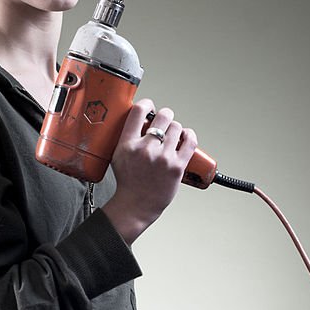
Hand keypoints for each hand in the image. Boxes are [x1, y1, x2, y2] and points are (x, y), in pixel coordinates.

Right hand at [101, 99, 197, 244]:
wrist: (137, 205)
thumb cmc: (129, 182)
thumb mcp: (119, 155)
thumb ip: (128, 137)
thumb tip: (142, 119)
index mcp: (128, 144)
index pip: (139, 111)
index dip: (147, 104)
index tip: (150, 107)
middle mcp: (146, 149)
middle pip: (163, 116)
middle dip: (165, 116)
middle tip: (164, 122)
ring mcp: (163, 158)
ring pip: (177, 127)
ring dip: (175, 128)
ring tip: (172, 135)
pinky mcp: (177, 166)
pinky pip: (190, 141)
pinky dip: (189, 135)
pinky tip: (185, 136)